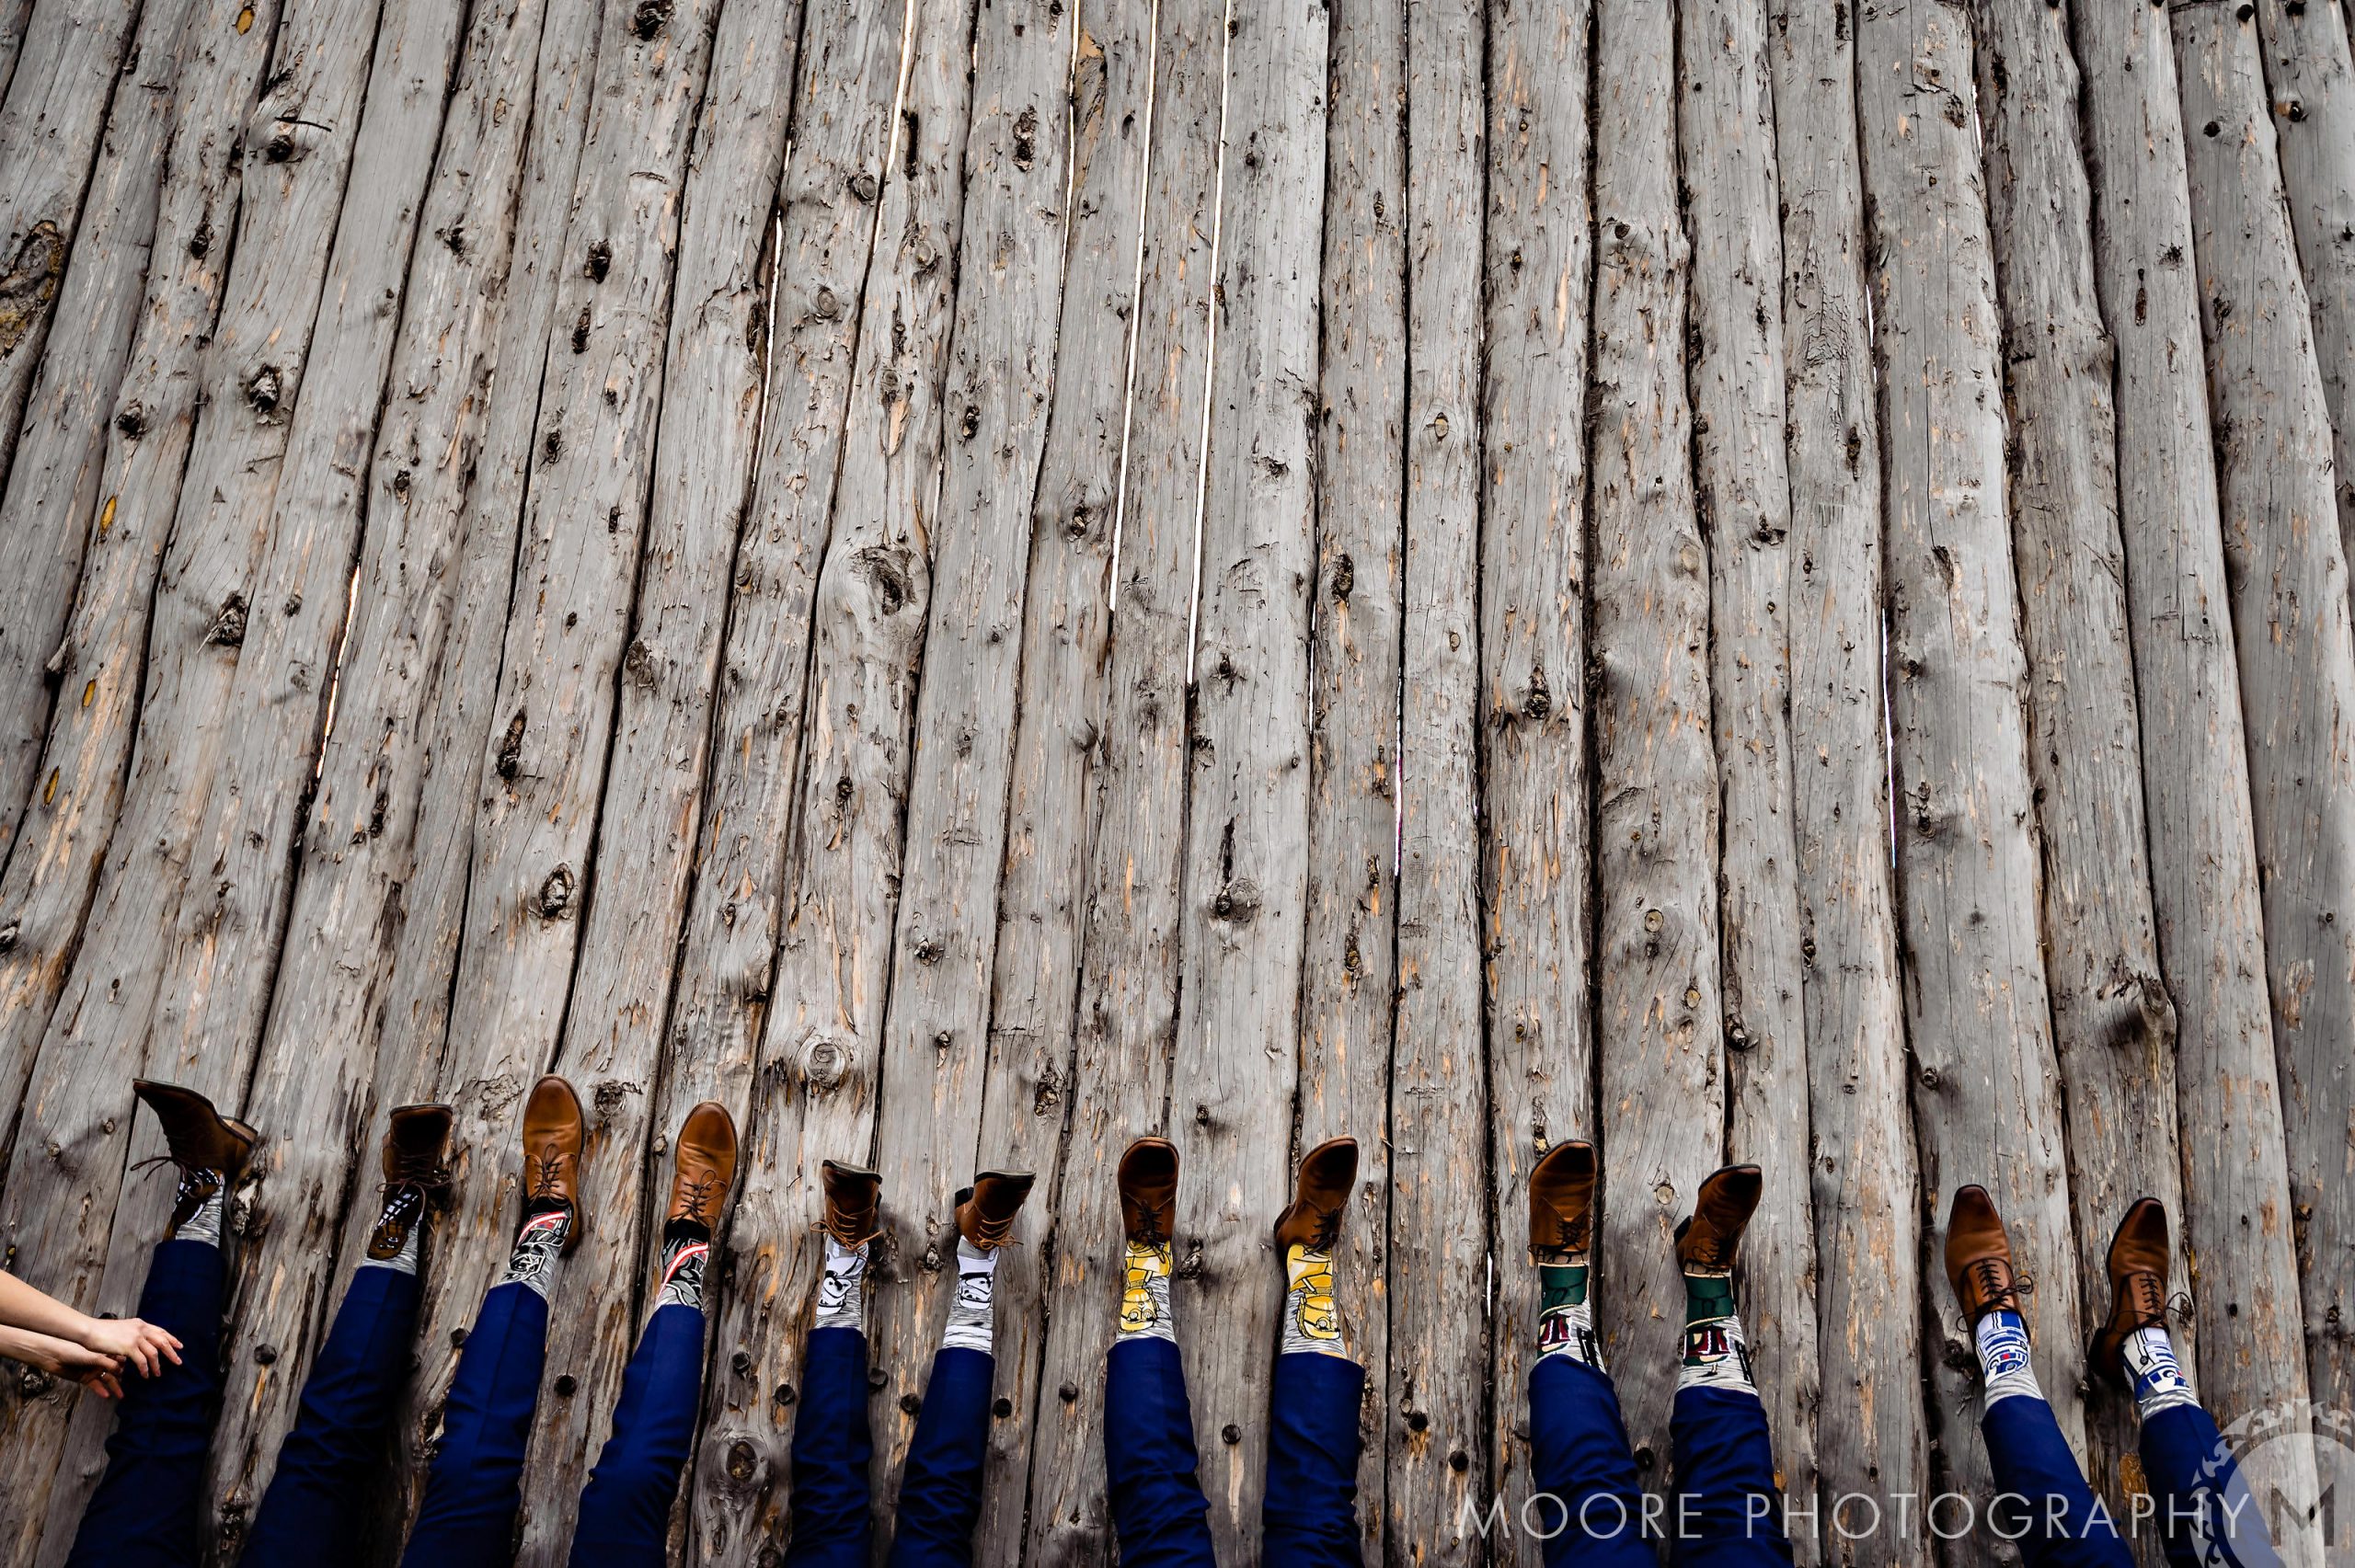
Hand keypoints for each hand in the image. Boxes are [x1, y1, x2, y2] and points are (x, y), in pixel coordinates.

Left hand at [0, 1328, 125, 1397]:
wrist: (54, 1355)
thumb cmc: (74, 1349)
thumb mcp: (94, 1356)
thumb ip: (108, 1363)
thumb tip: (122, 1370)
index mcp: (106, 1352)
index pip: (122, 1358)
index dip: (131, 1363)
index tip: (142, 1368)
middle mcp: (102, 1361)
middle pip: (117, 1371)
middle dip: (126, 1377)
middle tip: (136, 1383)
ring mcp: (94, 1370)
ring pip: (107, 1380)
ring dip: (115, 1387)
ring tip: (122, 1395)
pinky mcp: (85, 1378)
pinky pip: (95, 1386)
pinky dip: (101, 1391)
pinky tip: (107, 1396)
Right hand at [77, 1316, 180, 1378]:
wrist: (89, 1330)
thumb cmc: (102, 1331)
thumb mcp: (122, 1328)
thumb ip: (133, 1333)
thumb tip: (140, 1341)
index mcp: (140, 1324)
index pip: (161, 1331)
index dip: (171, 1339)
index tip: (179, 1346)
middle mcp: (141, 1329)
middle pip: (162, 1342)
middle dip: (171, 1353)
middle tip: (178, 1362)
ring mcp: (136, 1337)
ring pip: (154, 1353)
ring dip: (157, 1365)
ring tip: (158, 1374)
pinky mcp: (129, 1347)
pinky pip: (142, 1361)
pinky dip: (145, 1369)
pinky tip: (145, 1375)